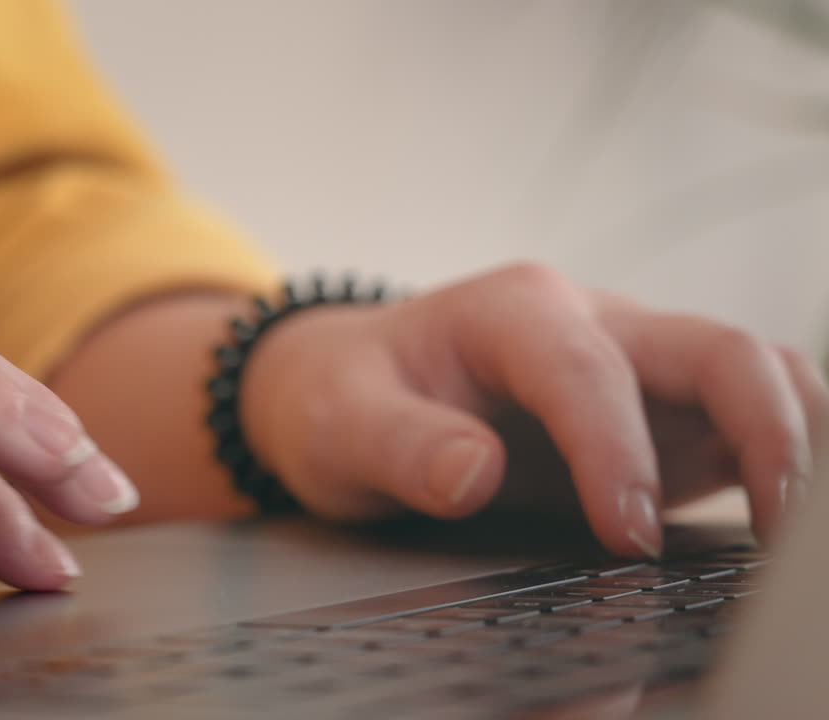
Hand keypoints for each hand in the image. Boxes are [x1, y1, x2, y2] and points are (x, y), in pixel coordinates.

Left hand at [240, 263, 827, 555]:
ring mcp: (626, 365)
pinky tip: (773, 515)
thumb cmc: (343, 395)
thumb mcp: (341, 422)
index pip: (589, 369)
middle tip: (772, 528)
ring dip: (790, 438)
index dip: (619, 451)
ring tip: (792, 527)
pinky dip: (773, 456)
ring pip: (750, 374)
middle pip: (716, 349)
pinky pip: (736, 419)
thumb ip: (404, 446)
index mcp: (511, 311)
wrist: (344, 385)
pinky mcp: (646, 413)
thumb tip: (477, 475)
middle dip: (764, 431)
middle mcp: (585, 323)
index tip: (625, 532)